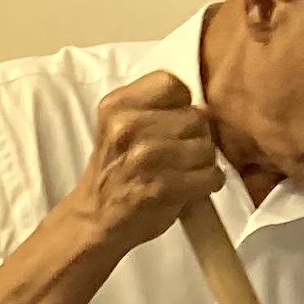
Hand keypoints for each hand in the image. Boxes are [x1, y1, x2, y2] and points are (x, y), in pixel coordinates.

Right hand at [72, 69, 221, 257]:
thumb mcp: (120, 127)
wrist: (94, 219)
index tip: (174, 124)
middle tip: (182, 154)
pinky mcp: (161, 187)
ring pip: (206, 146)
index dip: (182, 105)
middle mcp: (127, 125)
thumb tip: (204, 107)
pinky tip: (195, 187)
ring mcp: (144, 156)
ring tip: (187, 171)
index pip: (173, 84)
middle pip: (196, 116)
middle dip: (196, 136)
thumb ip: (154, 108)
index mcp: (117, 105)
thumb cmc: (114, 172)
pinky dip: (209, 183)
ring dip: (204, 162)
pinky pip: (210, 175)